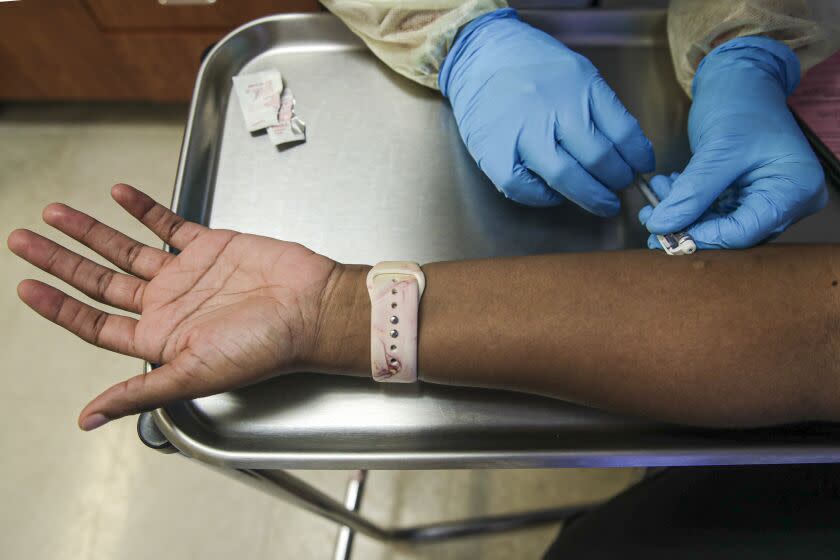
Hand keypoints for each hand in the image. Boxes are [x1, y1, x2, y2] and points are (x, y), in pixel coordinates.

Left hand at [7, 184, 343, 429]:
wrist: (311, 308)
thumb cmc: (264, 348)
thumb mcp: (195, 373)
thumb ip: (139, 392)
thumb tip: (87, 419)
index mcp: (160, 338)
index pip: (95, 323)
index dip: (59, 306)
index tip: (27, 287)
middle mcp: (168, 305)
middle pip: (100, 282)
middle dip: (61, 261)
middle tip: (23, 240)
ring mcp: (187, 273)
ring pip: (126, 249)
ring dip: (92, 231)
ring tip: (57, 213)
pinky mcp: (209, 246)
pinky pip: (168, 224)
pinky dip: (143, 208)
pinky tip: (119, 195)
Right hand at [439, 8, 653, 212]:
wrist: (479, 55)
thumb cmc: (532, 66)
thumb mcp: (576, 72)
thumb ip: (600, 108)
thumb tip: (627, 152)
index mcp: (580, 85)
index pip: (623, 132)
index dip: (638, 158)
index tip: (640, 168)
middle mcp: (553, 108)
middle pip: (599, 158)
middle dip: (617, 181)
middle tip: (620, 187)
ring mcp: (522, 132)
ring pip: (565, 177)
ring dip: (590, 196)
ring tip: (600, 201)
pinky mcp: (494, 152)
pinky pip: (524, 189)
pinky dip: (543, 198)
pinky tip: (552, 193)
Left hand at [642, 37, 826, 248]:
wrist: (741, 79)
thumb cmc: (742, 103)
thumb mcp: (718, 148)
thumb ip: (691, 191)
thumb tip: (661, 226)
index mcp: (795, 189)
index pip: (745, 231)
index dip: (702, 235)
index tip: (664, 232)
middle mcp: (788, 200)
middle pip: (732, 232)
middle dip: (688, 224)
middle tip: (651, 217)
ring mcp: (767, 198)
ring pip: (718, 223)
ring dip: (682, 212)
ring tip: (656, 193)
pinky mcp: (746, 194)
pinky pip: (714, 210)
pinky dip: (688, 202)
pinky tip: (667, 188)